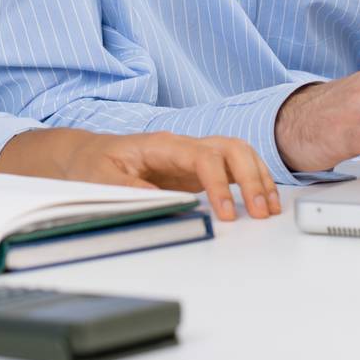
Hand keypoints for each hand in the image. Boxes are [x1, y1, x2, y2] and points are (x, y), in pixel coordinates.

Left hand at [54, 132, 280, 221]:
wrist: (90, 155)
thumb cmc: (95, 164)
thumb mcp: (102, 179)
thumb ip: (131, 190)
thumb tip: (163, 204)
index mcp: (162, 146)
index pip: (202, 157)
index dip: (219, 184)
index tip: (226, 213)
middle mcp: (184, 147)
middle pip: (230, 148)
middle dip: (251, 176)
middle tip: (260, 210)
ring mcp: (193, 156)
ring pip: (237, 153)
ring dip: (257, 177)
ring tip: (269, 208)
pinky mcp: (197, 170)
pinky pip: (232, 167)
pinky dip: (252, 180)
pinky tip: (262, 200)